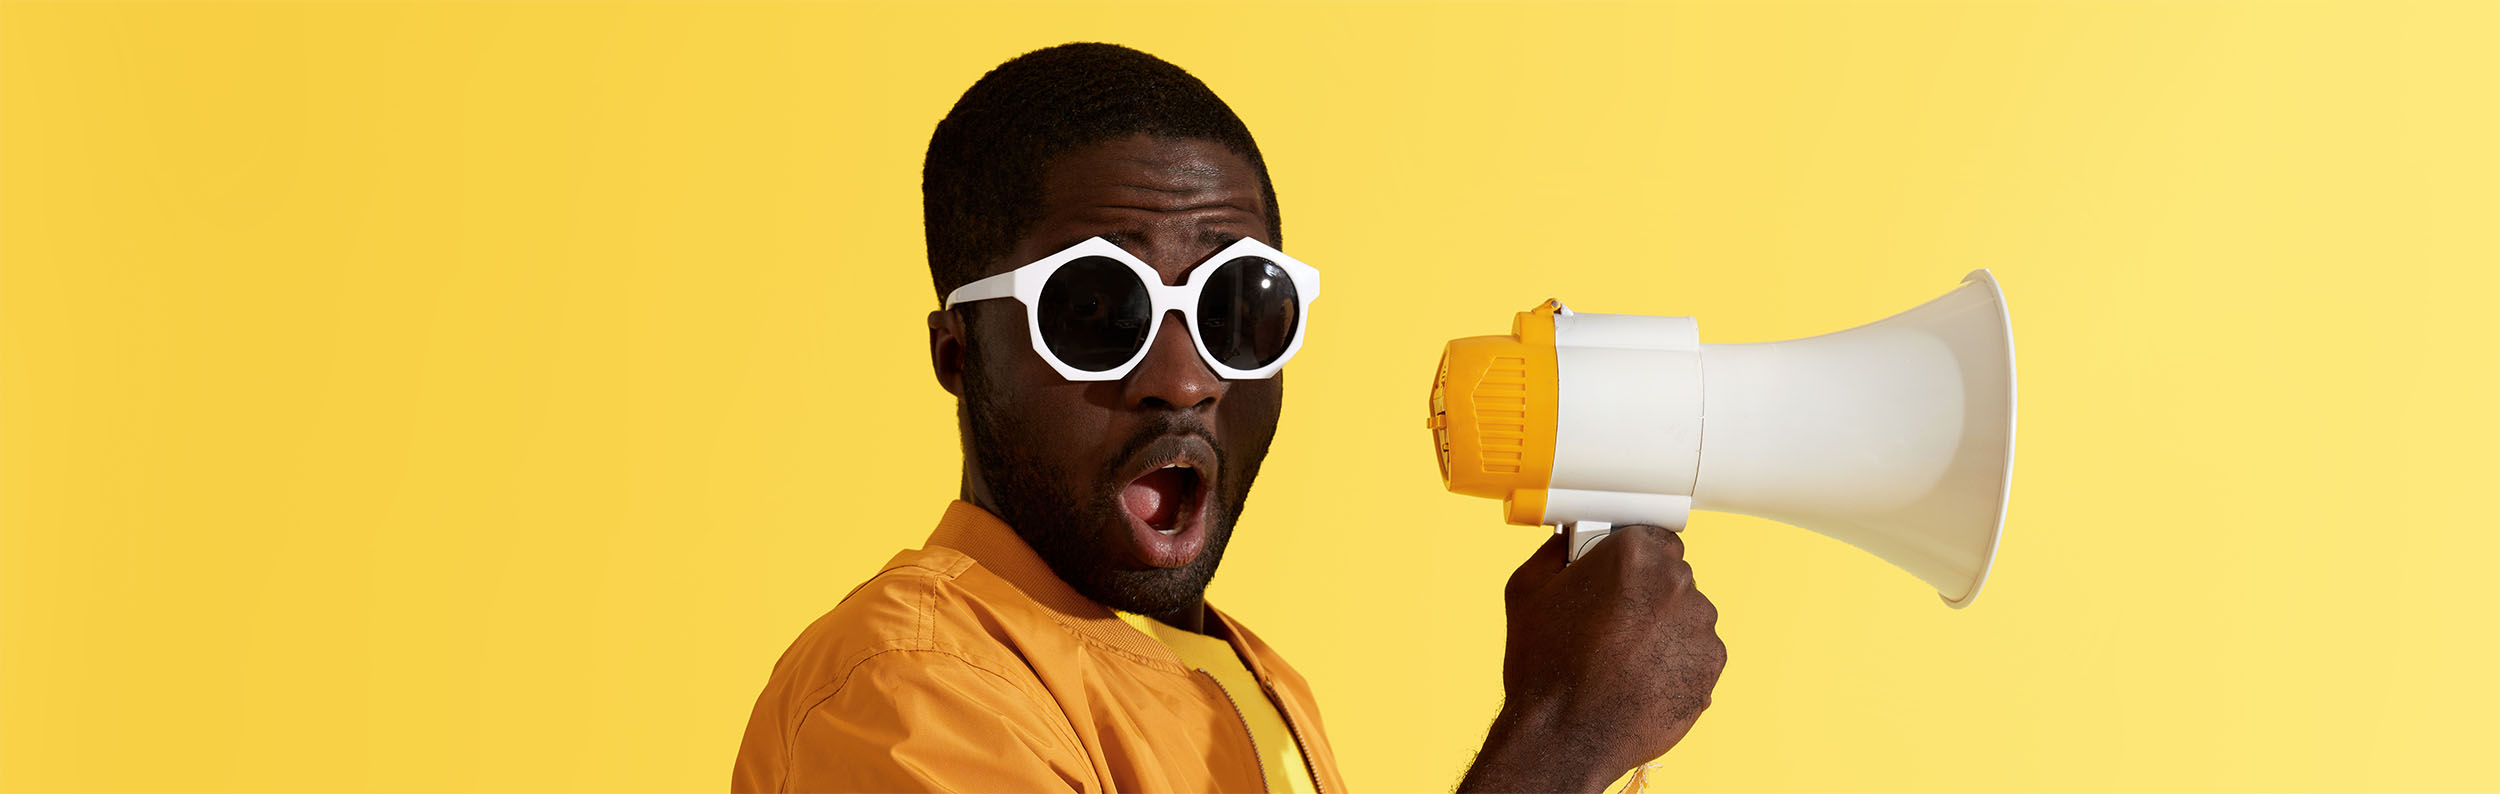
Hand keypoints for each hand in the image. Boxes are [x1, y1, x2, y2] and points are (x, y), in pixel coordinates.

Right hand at [1457, 526, 1726, 792]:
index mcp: (1633, 554)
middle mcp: (1675, 582)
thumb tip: (1566, 543)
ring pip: (1687, 615)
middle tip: (1612, 623)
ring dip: (1664, 629)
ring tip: (1624, 659)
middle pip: (1671, 576)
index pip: (1652, 537)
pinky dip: (1676, 662)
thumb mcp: (1526, 592)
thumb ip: (1553, 554)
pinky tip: (1641, 678)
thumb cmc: (1544, 667)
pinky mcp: (1712, 664)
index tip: (1619, 578)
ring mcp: (1699, 625)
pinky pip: (1698, 652)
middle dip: (1647, 594)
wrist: (1566, 737)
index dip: (1632, 561)